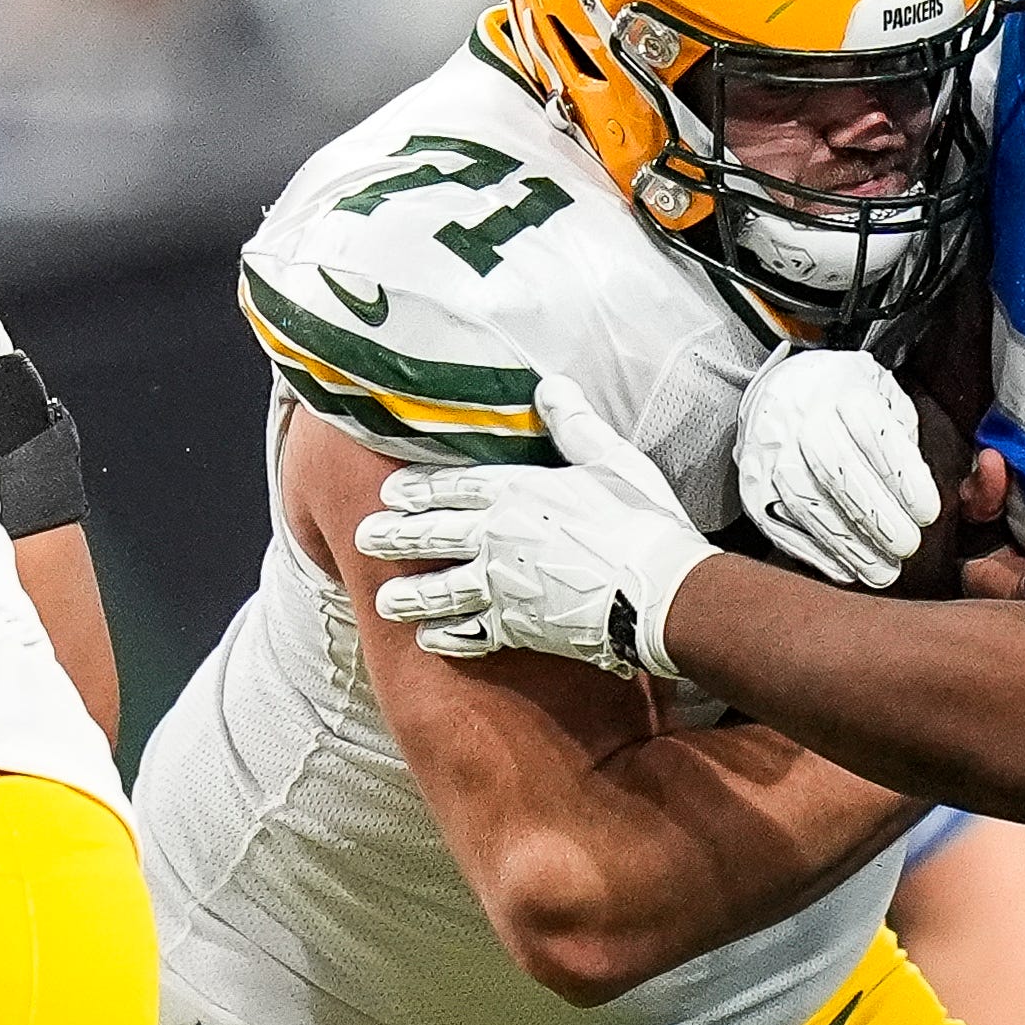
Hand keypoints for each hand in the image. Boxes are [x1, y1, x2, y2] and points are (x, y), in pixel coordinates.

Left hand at [356, 372, 713, 679]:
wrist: (660, 591)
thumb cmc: (642, 522)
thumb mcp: (611, 458)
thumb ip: (572, 422)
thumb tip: (549, 386)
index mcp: (515, 491)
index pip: (449, 485)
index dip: (415, 489)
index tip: (390, 492)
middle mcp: (496, 537)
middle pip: (430, 534)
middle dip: (393, 536)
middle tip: (364, 538)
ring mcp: (501, 585)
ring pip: (439, 588)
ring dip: (410, 594)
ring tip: (385, 599)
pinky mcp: (517, 627)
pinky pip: (470, 632)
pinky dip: (447, 635)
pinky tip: (429, 638)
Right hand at [732, 345, 936, 588]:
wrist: (779, 392)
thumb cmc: (847, 402)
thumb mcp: (888, 399)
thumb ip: (917, 438)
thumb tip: (962, 485)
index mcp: (840, 388)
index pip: (871, 433)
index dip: (902, 477)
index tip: (928, 513)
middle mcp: (798, 417)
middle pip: (835, 469)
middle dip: (875, 515)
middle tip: (907, 547)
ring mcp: (769, 453)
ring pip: (805, 501)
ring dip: (847, 543)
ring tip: (882, 572)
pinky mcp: (753, 488)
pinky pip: (779, 524)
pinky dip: (816, 552)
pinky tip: (846, 569)